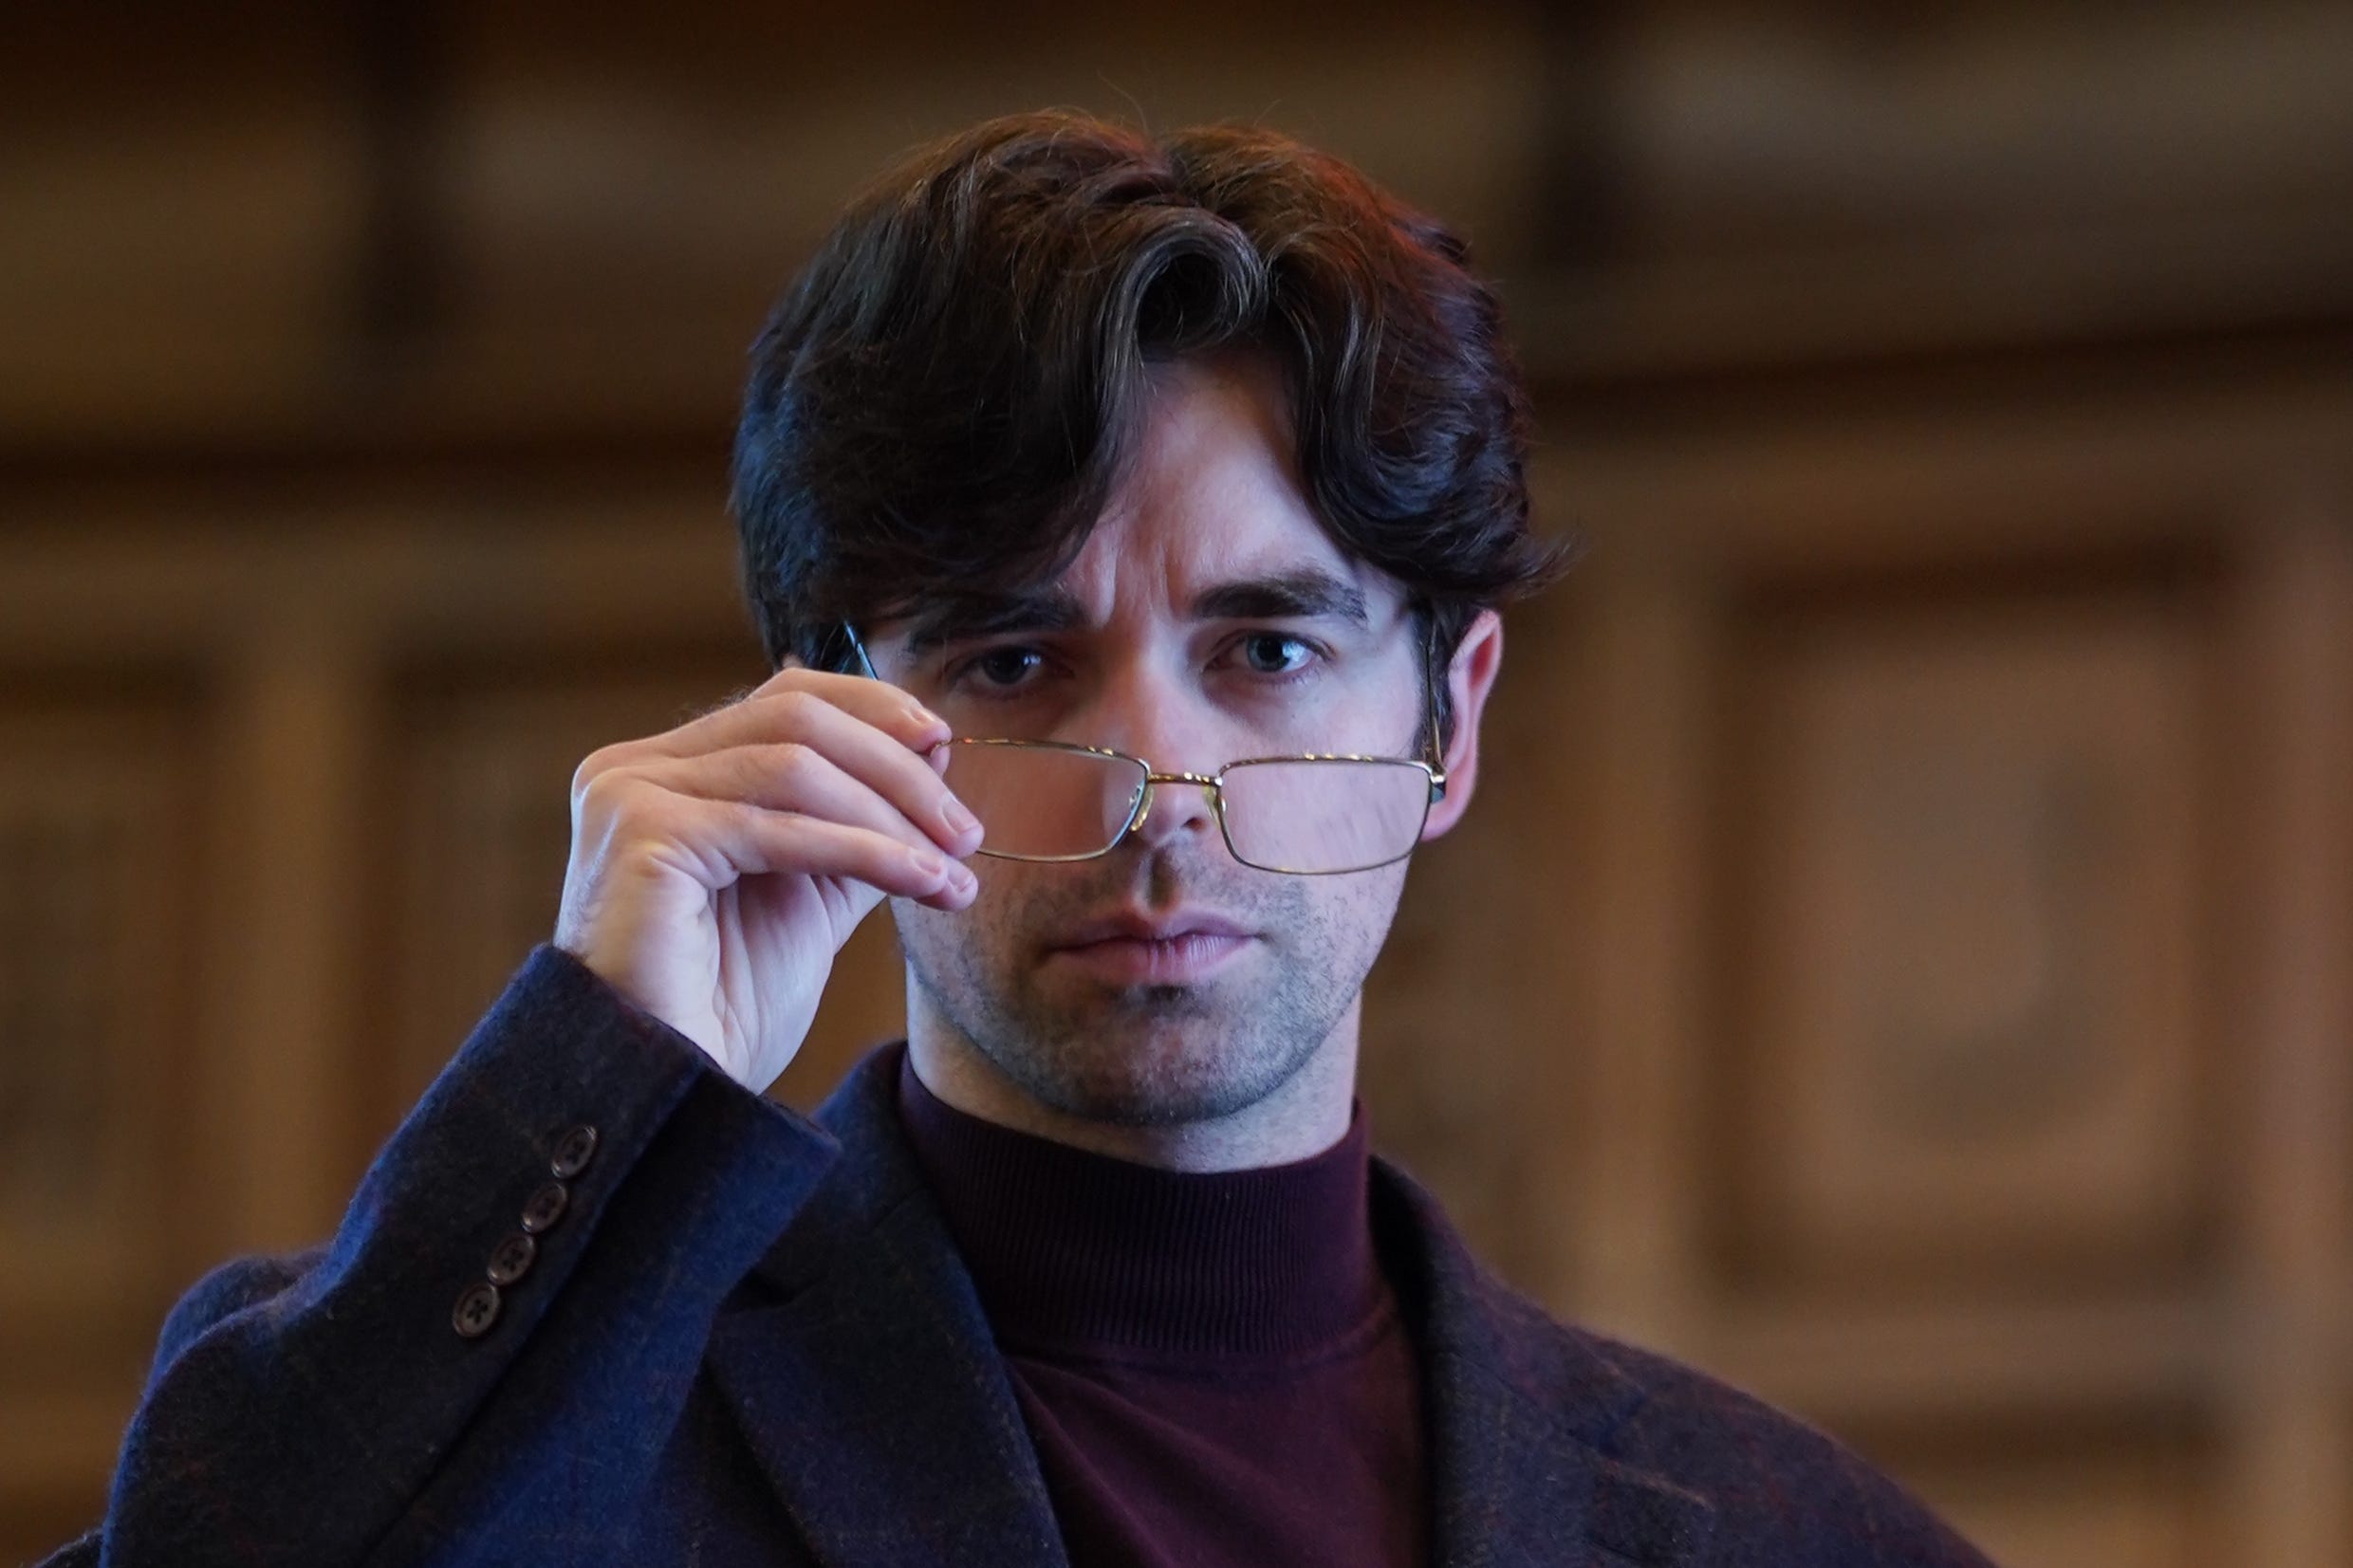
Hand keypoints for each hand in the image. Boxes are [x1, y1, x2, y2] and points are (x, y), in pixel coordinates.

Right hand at [553, 664, 980, 1090]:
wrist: (670, 1087)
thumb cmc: (726, 1003)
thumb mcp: (813, 891)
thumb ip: (858, 820)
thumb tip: (934, 750)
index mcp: (666, 768)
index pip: (783, 698)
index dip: (872, 709)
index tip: (946, 746)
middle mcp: (632, 767)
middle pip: (795, 720)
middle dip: (898, 770)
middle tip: (966, 831)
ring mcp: (628, 794)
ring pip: (795, 767)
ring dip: (892, 817)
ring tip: (951, 869)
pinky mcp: (642, 834)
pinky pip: (780, 828)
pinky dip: (865, 851)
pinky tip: (922, 884)